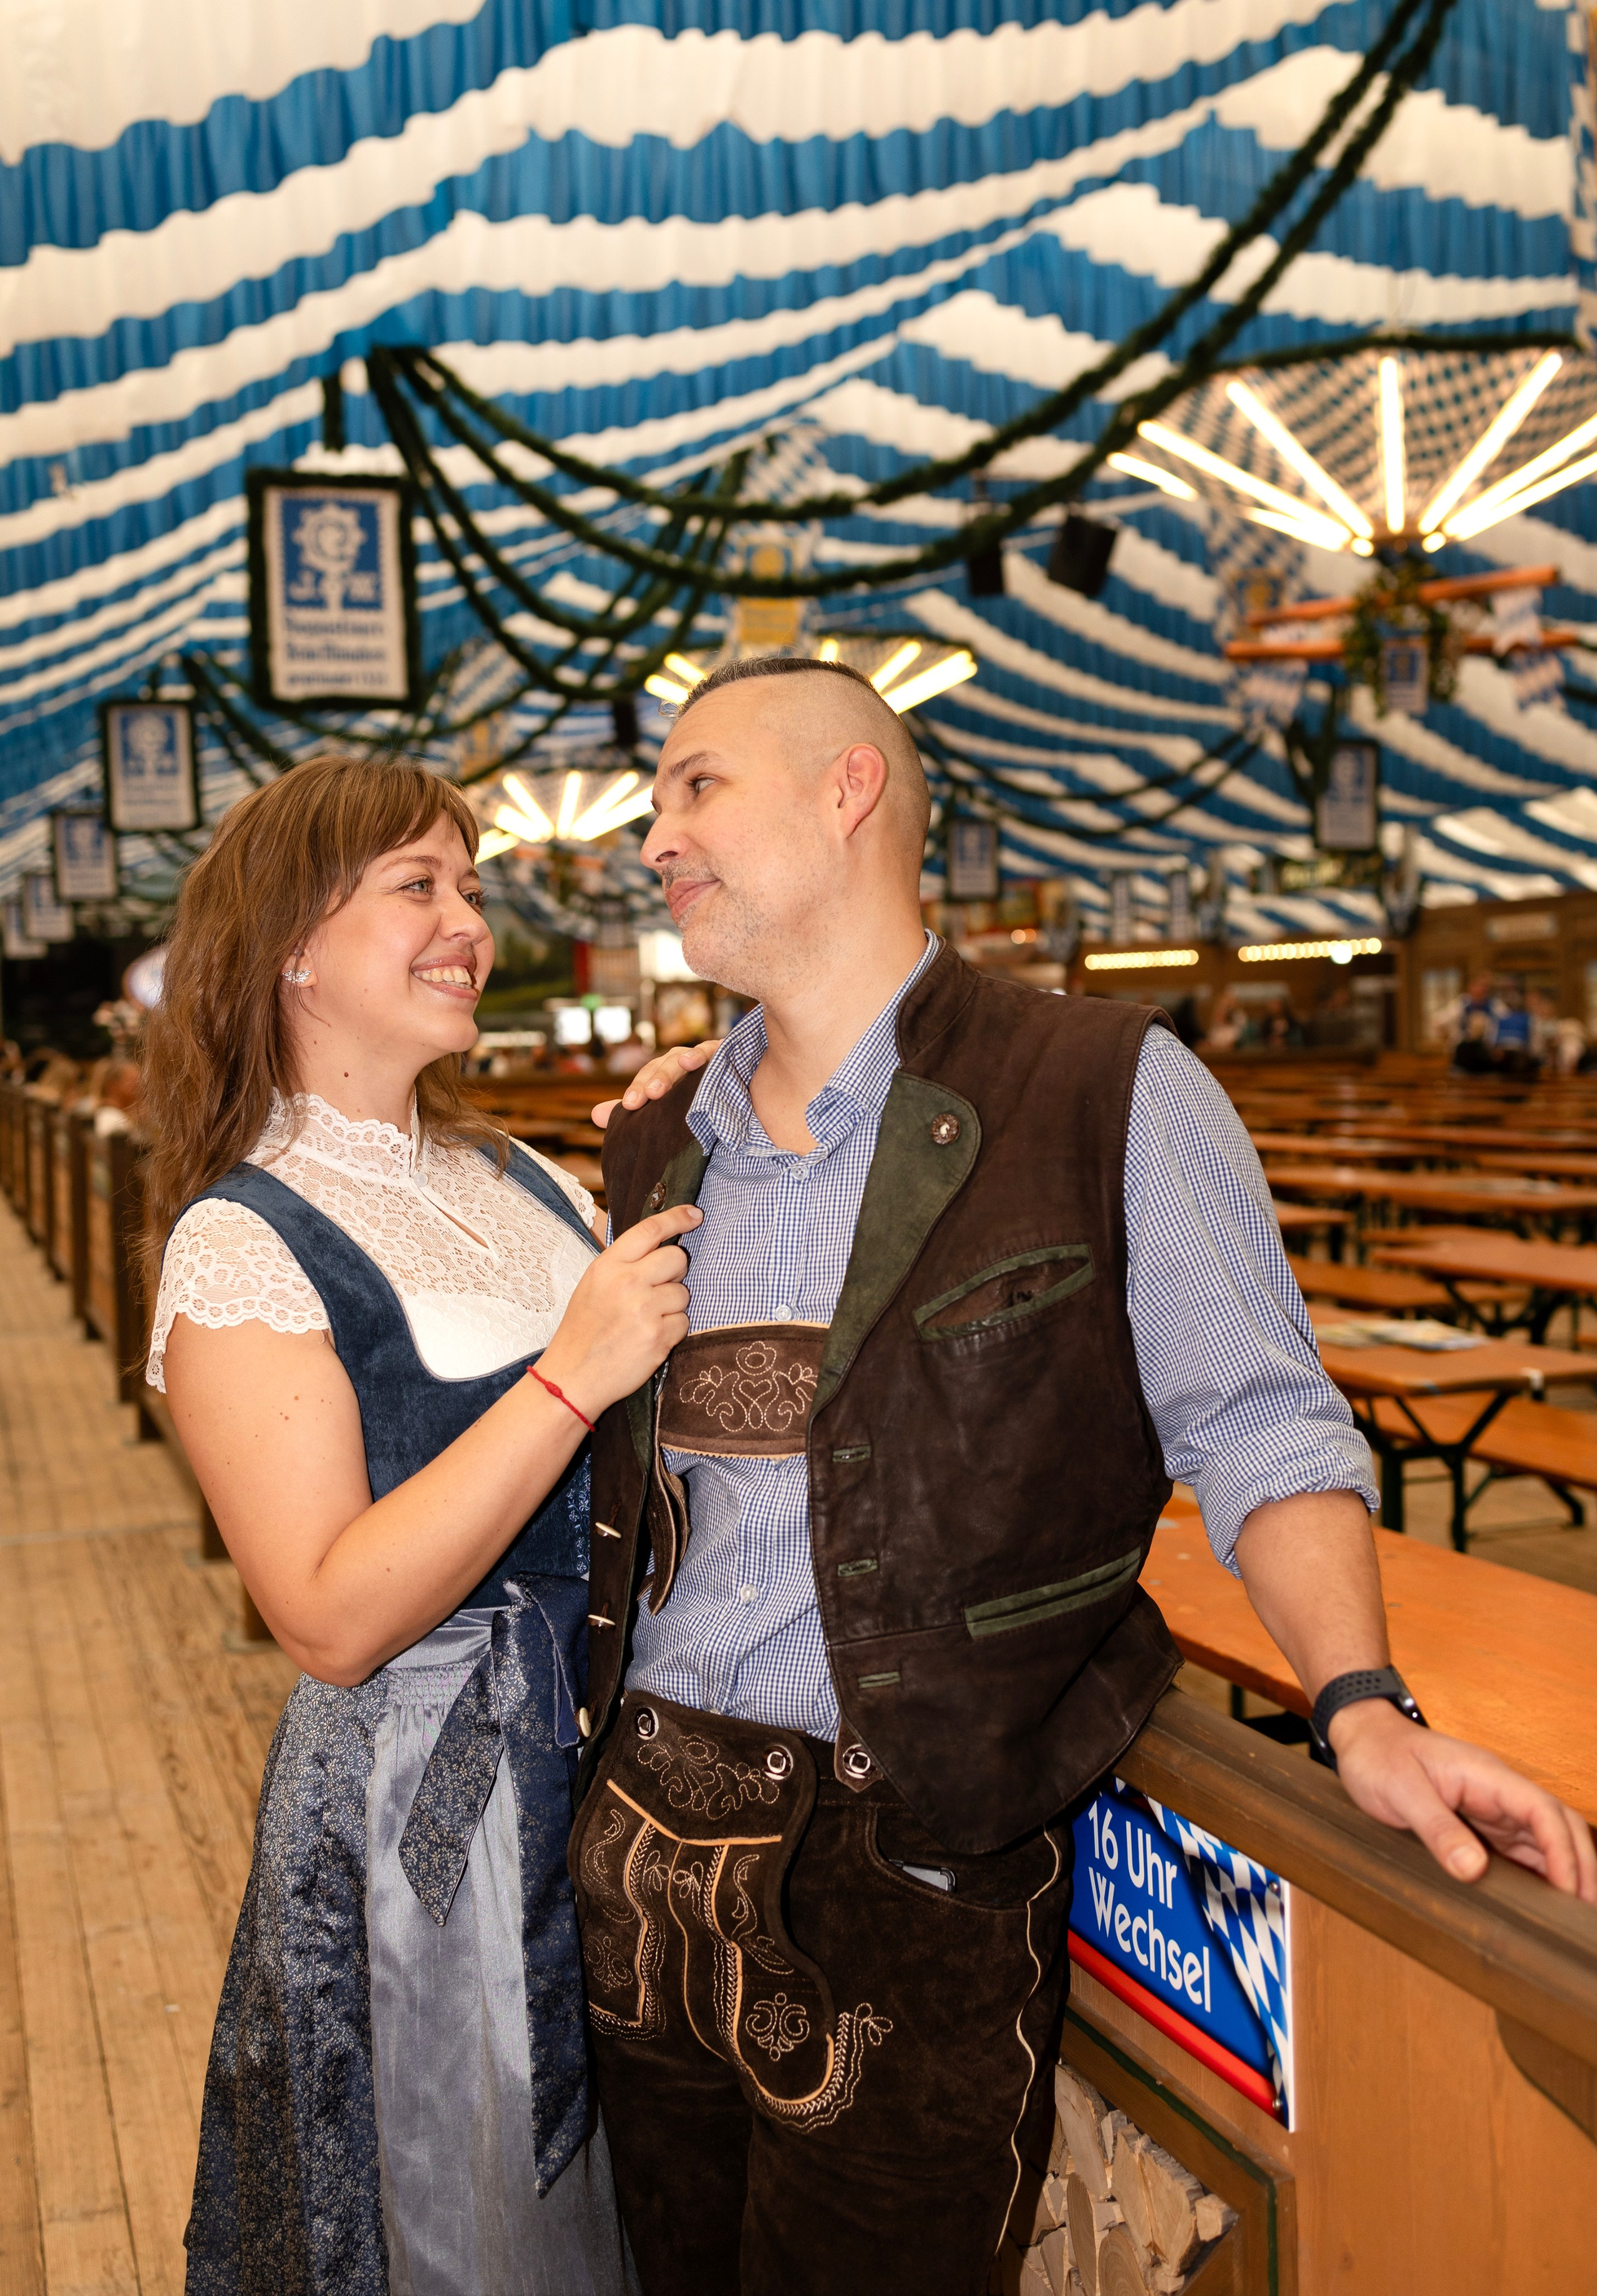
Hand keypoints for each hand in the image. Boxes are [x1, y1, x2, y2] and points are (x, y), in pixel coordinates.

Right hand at [535, 1204, 698, 1419]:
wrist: (572, 1377)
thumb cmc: (582, 1330)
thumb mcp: (593, 1285)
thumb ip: (623, 1264)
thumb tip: (660, 1245)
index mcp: (607, 1266)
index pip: (649, 1230)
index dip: (677, 1218)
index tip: (695, 1214)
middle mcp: (627, 1283)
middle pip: (677, 1259)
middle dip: (675, 1272)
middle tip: (657, 1289)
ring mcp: (644, 1310)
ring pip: (683, 1293)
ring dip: (671, 1307)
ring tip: (644, 1321)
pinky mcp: (658, 1337)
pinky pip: (684, 1322)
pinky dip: (673, 1331)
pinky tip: (649, 1338)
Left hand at [591, 1039, 723, 1129]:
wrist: (736, 1098)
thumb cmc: (696, 1104)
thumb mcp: (663, 1110)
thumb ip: (633, 1113)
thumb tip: (596, 1115)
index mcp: (664, 1073)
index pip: (647, 1077)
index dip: (637, 1088)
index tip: (628, 1106)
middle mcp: (679, 1062)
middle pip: (661, 1067)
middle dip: (652, 1082)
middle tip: (646, 1098)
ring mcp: (700, 1056)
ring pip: (680, 1059)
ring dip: (669, 1072)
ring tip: (658, 1089)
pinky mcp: (721, 1053)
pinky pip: (710, 1051)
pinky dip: (699, 1055)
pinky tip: (689, 1062)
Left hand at [1330, 1700, 1596, 1901]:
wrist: (1363, 1739)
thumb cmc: (1379, 1757)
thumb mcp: (1400, 1790)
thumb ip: (1437, 1827)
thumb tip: (1473, 1869)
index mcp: (1487, 1776)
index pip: (1543, 1811)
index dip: (1564, 1852)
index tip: (1570, 1892)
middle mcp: (1499, 1792)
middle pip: (1559, 1826)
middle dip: (1581, 1866)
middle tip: (1586, 1915)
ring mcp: (1494, 1808)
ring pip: (1546, 1840)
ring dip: (1565, 1873)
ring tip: (1573, 1918)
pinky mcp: (1482, 1825)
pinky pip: (1521, 1849)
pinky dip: (1540, 1874)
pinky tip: (1543, 1903)